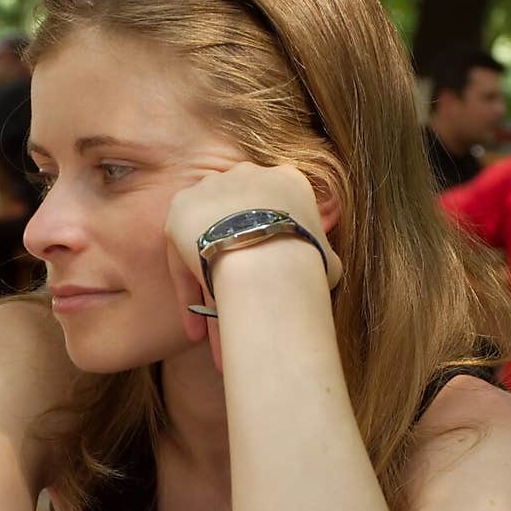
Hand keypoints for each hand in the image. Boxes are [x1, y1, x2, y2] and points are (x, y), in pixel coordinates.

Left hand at [163, 161, 340, 371]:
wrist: (269, 260)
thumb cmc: (309, 265)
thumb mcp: (328, 257)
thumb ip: (321, 255)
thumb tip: (326, 268)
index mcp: (286, 180)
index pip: (272, 220)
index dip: (268, 259)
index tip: (268, 292)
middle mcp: (248, 174)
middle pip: (237, 231)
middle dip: (236, 273)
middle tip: (239, 313)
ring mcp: (212, 187)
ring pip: (208, 247)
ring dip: (209, 290)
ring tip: (213, 336)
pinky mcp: (182, 207)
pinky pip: (183, 258)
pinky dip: (189, 294)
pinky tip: (196, 330)